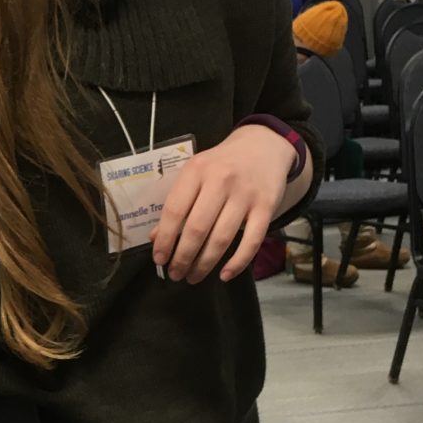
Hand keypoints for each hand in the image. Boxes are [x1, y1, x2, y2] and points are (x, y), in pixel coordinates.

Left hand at [152, 125, 297, 284]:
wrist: (263, 146)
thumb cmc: (222, 164)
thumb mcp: (195, 173)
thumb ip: (177, 202)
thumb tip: (156, 237)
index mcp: (197, 170)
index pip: (174, 210)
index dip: (165, 239)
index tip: (159, 259)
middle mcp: (220, 181)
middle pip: (197, 228)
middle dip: (183, 257)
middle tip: (175, 275)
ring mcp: (245, 194)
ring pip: (222, 238)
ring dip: (205, 264)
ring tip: (193, 277)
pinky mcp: (267, 207)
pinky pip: (252, 241)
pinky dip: (238, 262)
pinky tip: (224, 275)